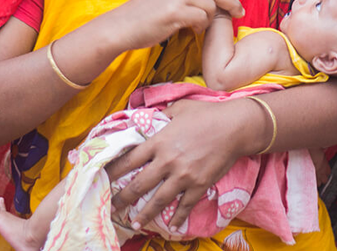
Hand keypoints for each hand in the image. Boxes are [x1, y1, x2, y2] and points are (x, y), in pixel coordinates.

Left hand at [106, 98, 261, 231]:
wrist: (234, 127)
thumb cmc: (205, 114)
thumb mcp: (177, 109)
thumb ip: (159, 116)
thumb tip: (146, 116)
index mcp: (158, 141)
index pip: (128, 160)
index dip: (113, 172)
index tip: (102, 180)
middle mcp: (167, 161)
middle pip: (139, 184)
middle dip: (123, 198)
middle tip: (112, 208)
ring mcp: (183, 175)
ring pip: (159, 200)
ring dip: (145, 213)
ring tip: (135, 223)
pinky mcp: (200, 184)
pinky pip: (185, 205)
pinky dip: (177, 217)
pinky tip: (171, 226)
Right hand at [109, 0, 243, 49]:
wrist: (122, 25)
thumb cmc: (144, 11)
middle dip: (231, 3)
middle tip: (239, 13)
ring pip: (211, 6)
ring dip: (209, 19)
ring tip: (198, 25)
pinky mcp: (175, 12)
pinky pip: (202, 19)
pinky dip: (201, 26)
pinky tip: (192, 29)